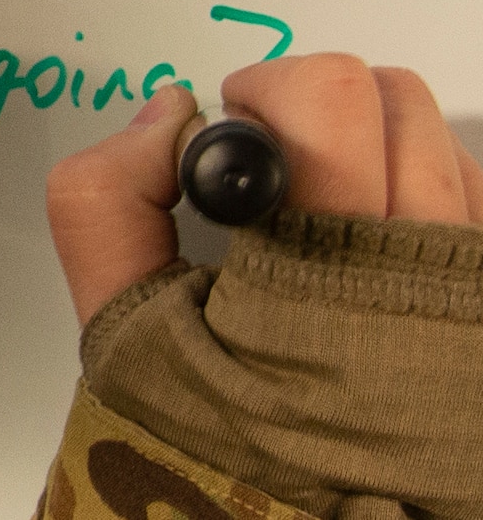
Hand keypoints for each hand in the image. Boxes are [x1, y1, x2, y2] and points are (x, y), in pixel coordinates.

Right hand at [45, 54, 482, 324]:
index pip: (331, 97)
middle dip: (316, 102)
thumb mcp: (127, 338)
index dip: (261, 93)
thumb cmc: (223, 458)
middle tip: (268, 160)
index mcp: (321, 268)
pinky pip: (479, 204)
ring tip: (317, 215)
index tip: (231, 136)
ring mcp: (476, 298)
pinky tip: (367, 248)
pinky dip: (421, 198)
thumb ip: (105, 207)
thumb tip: (159, 118)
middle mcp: (424, 273)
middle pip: (395, 98)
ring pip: (442, 143)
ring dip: (372, 148)